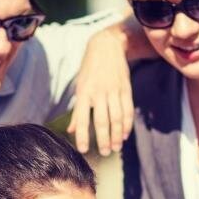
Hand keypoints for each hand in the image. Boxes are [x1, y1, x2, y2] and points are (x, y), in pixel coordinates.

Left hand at [66, 28, 133, 156]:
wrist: (107, 45)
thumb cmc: (89, 68)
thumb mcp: (80, 86)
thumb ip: (77, 110)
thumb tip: (71, 130)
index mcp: (84, 93)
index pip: (83, 119)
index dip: (82, 136)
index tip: (83, 150)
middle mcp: (99, 92)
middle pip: (103, 121)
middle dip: (104, 140)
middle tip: (104, 153)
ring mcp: (114, 90)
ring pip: (117, 118)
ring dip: (117, 136)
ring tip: (115, 148)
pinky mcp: (126, 88)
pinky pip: (128, 110)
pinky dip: (127, 125)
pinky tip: (124, 135)